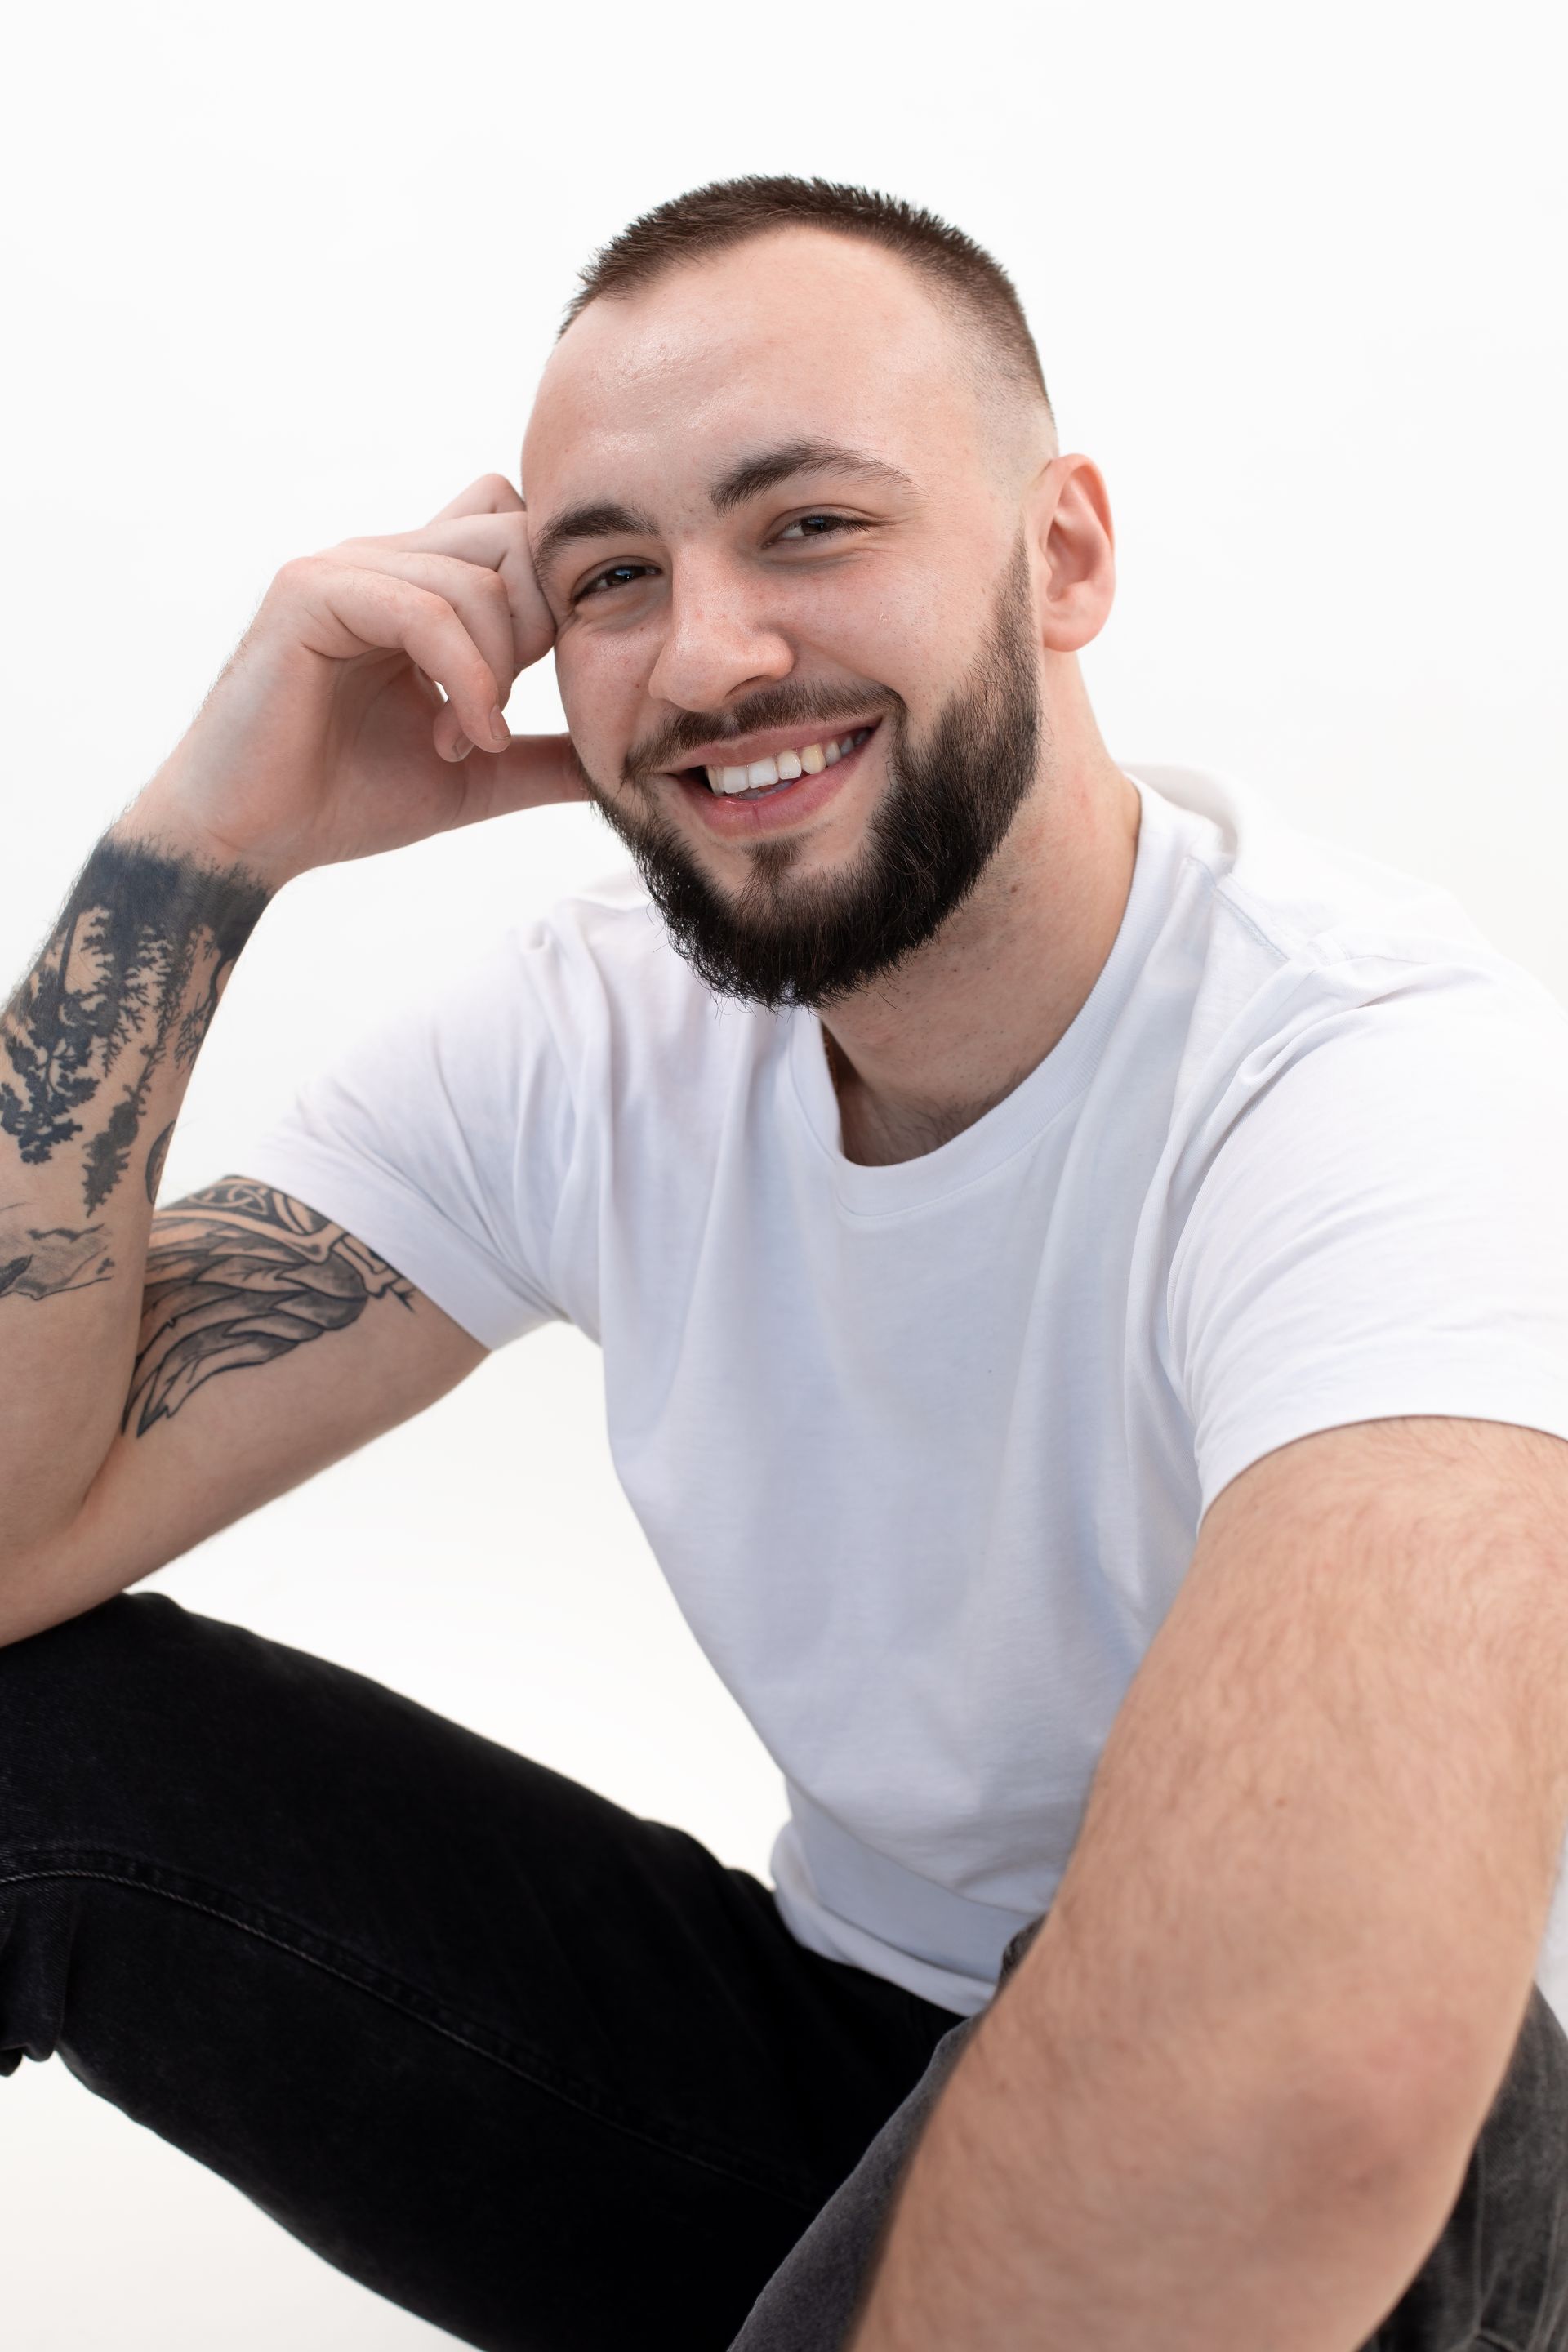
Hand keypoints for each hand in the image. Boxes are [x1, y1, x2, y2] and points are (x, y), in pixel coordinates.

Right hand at [132, 474, 586, 886]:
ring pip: (478, 574)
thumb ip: (544, 756)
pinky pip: (423, 606)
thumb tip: (620, 761)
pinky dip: (462, 675)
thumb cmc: (345, 801)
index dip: (552, 601)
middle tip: (504, 715)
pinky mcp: (310, 593)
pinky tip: (457, 735)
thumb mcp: (477, 776)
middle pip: (515, 532)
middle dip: (539, 628)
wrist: (248, 840)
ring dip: (495, 672)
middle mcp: (384, 558)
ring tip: (468, 741)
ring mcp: (344, 568)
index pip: (518, 529)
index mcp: (420, 585)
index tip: (533, 696)